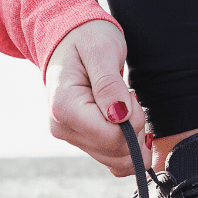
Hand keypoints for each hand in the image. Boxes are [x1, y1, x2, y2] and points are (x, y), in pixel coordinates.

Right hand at [46, 20, 149, 175]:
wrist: (70, 38)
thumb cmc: (86, 38)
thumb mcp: (101, 51)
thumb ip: (109, 84)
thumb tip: (120, 115)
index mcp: (64, 106)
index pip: (111, 137)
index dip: (133, 120)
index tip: (130, 93)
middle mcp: (62, 127)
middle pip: (115, 151)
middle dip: (135, 127)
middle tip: (128, 95)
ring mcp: (70, 136)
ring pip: (116, 159)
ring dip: (133, 136)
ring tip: (125, 104)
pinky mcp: (80, 139)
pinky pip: (112, 158)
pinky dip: (129, 147)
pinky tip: (129, 124)